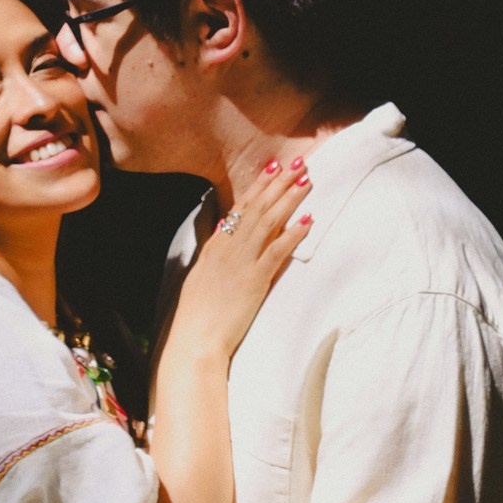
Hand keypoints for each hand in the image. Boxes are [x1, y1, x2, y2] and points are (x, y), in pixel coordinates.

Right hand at [166, 158, 311, 360]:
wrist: (193, 339)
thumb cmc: (196, 315)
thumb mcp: (201, 276)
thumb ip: (214, 254)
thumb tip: (222, 234)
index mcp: (215, 246)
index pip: (240, 208)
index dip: (259, 185)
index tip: (273, 167)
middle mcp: (228, 248)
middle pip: (257, 208)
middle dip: (278, 183)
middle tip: (297, 163)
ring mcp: (241, 262)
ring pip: (269, 222)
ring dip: (289, 199)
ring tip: (306, 180)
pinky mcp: (254, 280)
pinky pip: (277, 251)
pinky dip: (294, 234)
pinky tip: (308, 219)